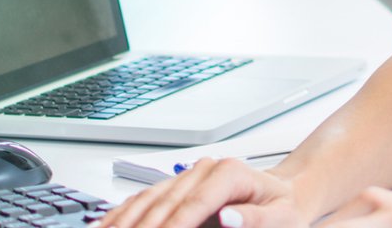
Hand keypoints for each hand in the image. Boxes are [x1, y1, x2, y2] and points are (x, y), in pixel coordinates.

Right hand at [98, 157, 302, 227]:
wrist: (281, 194)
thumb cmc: (281, 208)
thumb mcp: (280, 217)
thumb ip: (254, 219)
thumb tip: (226, 217)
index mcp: (230, 172)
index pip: (194, 204)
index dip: (173, 226)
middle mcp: (205, 168)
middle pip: (165, 201)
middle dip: (143, 227)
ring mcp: (189, 174)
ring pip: (149, 198)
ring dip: (126, 220)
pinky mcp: (178, 184)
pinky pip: (146, 198)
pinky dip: (126, 214)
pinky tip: (109, 224)